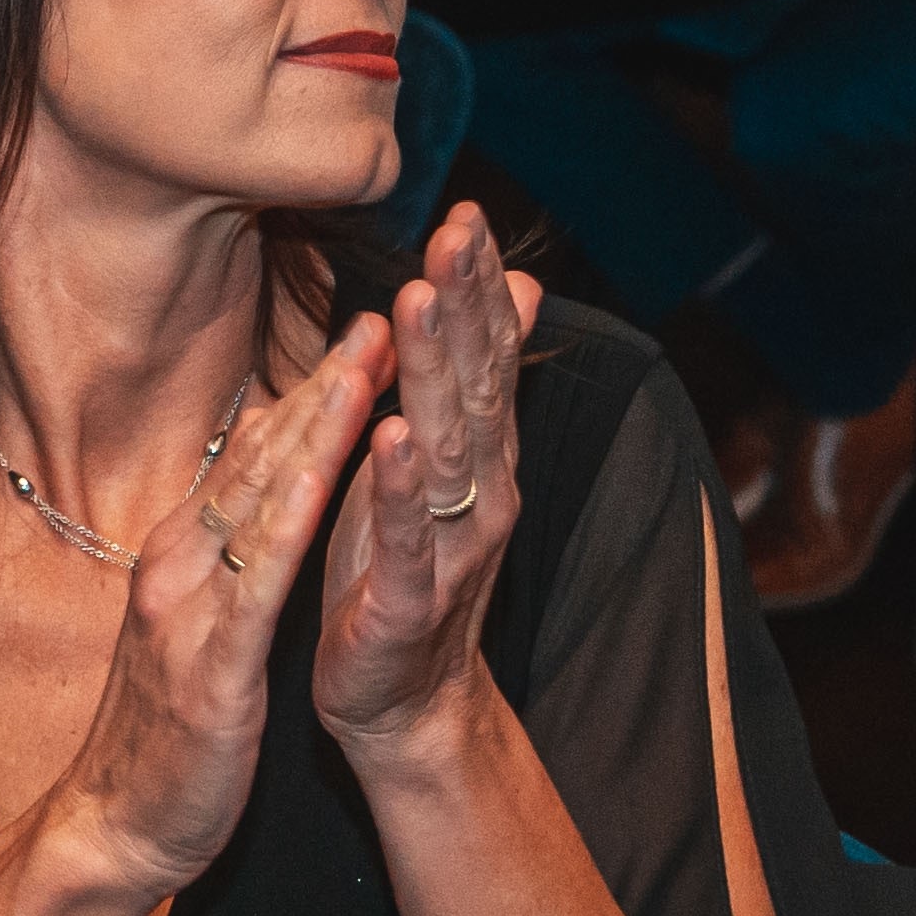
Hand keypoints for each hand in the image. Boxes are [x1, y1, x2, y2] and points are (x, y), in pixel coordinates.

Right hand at [28, 317, 400, 913]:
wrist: (113, 828)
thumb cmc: (163, 734)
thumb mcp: (193, 628)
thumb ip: (221, 564)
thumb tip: (262, 505)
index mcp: (180, 555)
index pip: (251, 460)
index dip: (310, 396)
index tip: (363, 335)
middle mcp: (178, 564)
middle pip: (258, 460)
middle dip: (323, 386)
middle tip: (380, 316)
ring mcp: (189, 610)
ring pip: (259, 499)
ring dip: (316, 425)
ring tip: (366, 363)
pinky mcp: (211, 665)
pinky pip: (260, 579)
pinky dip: (296, 516)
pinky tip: (332, 474)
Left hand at [312, 208, 543, 745]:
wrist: (403, 702)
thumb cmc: (405, 569)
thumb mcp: (443, 462)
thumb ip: (478, 378)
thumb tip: (523, 286)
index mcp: (481, 457)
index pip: (487, 357)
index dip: (478, 287)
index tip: (467, 213)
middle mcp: (481, 492)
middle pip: (477, 386)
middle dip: (466, 306)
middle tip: (456, 231)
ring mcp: (449, 546)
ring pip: (446, 447)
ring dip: (435, 373)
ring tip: (421, 304)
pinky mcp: (407, 598)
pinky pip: (405, 535)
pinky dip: (399, 486)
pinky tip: (392, 436)